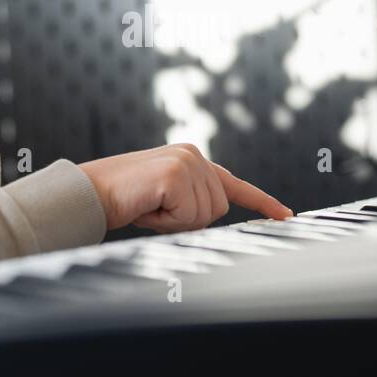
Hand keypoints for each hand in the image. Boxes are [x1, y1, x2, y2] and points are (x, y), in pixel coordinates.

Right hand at [79, 143, 293, 232]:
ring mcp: (187, 162)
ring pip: (205, 215)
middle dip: (188, 220)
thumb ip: (192, 203)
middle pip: (218, 210)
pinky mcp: (176, 174)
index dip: (262, 202)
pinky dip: (166, 221)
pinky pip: (188, 216)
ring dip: (176, 221)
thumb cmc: (123, 201)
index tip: (286, 215)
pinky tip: (147, 206)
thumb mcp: (165, 200)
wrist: (90, 194)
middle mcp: (194, 155)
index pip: (234, 184)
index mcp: (192, 159)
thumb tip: (212, 220)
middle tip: (155, 210)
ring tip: (149, 206)